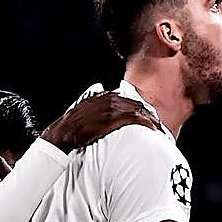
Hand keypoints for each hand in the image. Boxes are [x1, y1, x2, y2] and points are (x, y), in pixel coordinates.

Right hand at [41, 92, 159, 152]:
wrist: (63, 134)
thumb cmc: (72, 125)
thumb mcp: (83, 106)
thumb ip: (93, 98)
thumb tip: (99, 87)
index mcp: (103, 95)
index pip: (127, 98)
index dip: (138, 106)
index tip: (146, 114)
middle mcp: (108, 98)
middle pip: (135, 102)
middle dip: (148, 112)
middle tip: (157, 122)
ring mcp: (111, 108)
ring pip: (138, 109)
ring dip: (150, 118)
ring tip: (159, 127)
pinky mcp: (112, 119)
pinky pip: (134, 118)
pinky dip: (145, 122)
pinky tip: (152, 128)